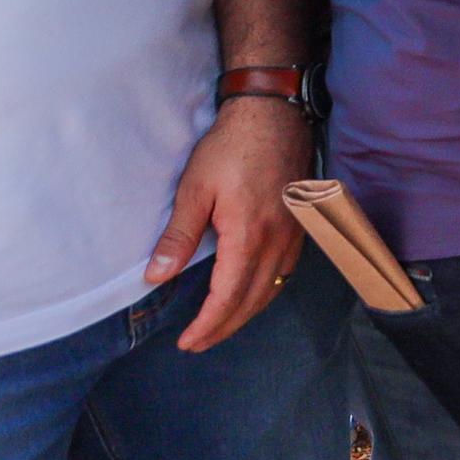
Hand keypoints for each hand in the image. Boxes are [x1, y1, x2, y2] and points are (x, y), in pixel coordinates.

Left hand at [153, 95, 312, 350]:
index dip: (208, 324)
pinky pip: (286, 272)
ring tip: (221, 325)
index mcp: (249, 236)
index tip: (188, 342)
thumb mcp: (194, 189)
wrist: (274, 116)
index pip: (228, 296)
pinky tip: (253, 292)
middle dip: (225, 327)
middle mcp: (278, 242)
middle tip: (198, 343)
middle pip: (253, 300)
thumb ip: (178, 237)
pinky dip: (266, 292)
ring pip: (274, 289)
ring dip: (247, 313)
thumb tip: (157, 277)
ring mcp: (295, 235)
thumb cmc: (231, 148)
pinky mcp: (302, 226)